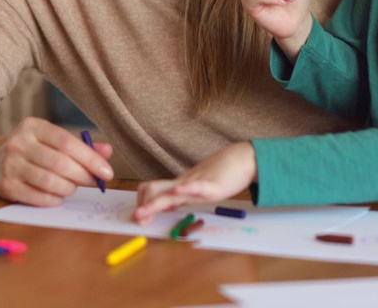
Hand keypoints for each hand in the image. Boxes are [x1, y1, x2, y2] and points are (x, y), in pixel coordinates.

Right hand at [0, 117, 113, 205]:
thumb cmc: (34, 150)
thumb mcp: (53, 140)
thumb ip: (81, 145)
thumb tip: (107, 151)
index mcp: (33, 126)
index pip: (66, 142)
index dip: (90, 158)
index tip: (107, 172)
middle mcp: (19, 143)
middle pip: (60, 163)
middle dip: (83, 176)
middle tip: (95, 183)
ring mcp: (10, 165)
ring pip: (50, 182)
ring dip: (69, 188)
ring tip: (72, 187)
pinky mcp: (7, 187)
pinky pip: (40, 198)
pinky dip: (56, 199)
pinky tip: (58, 195)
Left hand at [132, 142, 256, 223]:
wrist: (242, 159)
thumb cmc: (221, 173)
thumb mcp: (197, 187)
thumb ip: (183, 196)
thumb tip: (168, 206)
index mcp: (180, 186)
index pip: (153, 190)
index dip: (143, 203)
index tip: (139, 218)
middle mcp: (184, 184)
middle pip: (157, 191)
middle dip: (144, 206)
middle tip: (135, 219)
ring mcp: (197, 183)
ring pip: (172, 192)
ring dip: (155, 203)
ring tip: (142, 212)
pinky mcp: (214, 185)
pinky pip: (198, 186)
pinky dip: (187, 189)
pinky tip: (178, 191)